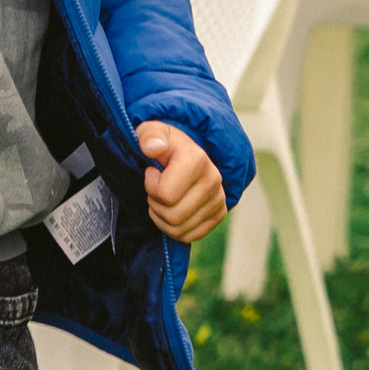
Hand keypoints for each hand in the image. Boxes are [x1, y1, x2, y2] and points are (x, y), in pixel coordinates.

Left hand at [137, 121, 226, 242]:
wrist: (183, 153)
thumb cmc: (163, 144)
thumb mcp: (152, 133)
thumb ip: (149, 136)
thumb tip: (152, 148)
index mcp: (197, 160)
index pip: (166, 195)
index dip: (151, 186)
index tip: (153, 172)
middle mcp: (213, 180)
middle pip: (173, 216)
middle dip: (155, 204)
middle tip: (157, 188)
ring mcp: (219, 199)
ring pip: (179, 229)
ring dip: (162, 217)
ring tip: (164, 198)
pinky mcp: (219, 214)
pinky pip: (188, 236)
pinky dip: (173, 229)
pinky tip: (171, 210)